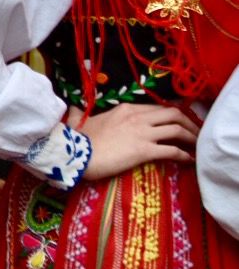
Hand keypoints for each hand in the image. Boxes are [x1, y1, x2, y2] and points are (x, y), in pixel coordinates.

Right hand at [73, 104, 195, 180]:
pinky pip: (172, 151)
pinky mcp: (145, 150)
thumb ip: (77, 113)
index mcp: (125, 109)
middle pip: (173, 114)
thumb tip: (71, 108)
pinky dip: (184, 155)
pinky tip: (189, 160)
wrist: (76, 154)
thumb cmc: (76, 139)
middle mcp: (137, 117)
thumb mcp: (76, 120)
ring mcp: (143, 133)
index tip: (177, 121)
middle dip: (188, 122)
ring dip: (191, 137)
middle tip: (194, 132)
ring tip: (196, 146)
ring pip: (177, 129)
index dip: (170, 114)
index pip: (156, 108)